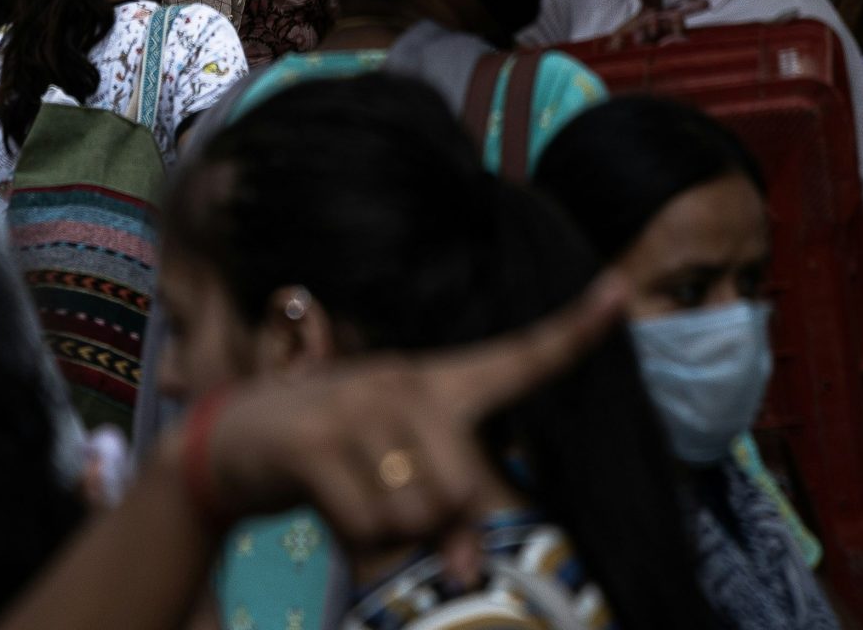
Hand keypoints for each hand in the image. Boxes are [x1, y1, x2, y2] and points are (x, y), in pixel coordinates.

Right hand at [193, 276, 628, 582]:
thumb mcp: (397, 481)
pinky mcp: (318, 436)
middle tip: (391, 507)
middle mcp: (408, 380)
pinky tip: (330, 506)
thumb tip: (467, 571)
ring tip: (355, 499)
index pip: (520, 355)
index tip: (622, 291)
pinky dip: (356, 539)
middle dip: (436, 524)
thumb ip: (443, 516)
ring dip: (390, 535)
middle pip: (465, 485)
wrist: (240, 440)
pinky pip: (369, 522)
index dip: (575, 327)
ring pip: (418, 511)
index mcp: (439, 382)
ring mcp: (362, 401)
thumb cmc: (339, 459)